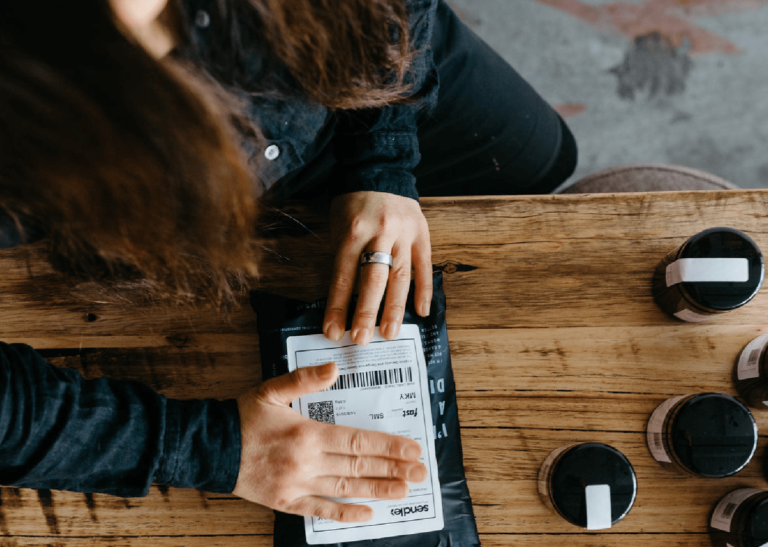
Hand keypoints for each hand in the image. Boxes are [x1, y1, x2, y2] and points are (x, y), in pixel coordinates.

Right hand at [233, 362, 427, 521]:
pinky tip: (367, 514)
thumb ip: (304, 380)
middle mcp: (307, 462)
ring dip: (378, 490)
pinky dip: (344, 514)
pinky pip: (320, 511)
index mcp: (307, 433)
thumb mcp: (271, 390)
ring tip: (404, 490)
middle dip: (394, 469)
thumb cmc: (242, 416)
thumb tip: (334, 368)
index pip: (358, 441)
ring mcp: (297, 485)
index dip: (388, 446)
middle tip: (421, 472)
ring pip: (346, 490)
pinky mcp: (286, 502)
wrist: (208, 447)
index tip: (413, 449)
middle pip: (359, 467)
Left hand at [323, 191, 431, 344]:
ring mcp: (404, 235)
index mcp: (353, 232)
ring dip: (395, 308)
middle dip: (367, 312)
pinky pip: (424, 267)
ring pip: (400, 276)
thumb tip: (343, 300)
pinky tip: (422, 312)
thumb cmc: (354, 203)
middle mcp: (380, 234)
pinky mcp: (422, 235)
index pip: (343, 276)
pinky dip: (424, 290)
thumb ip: (343, 258)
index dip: (338, 306)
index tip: (333, 331)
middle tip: (362, 338)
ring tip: (390, 333)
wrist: (381, 170)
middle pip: (374, 279)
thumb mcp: (339, 225)